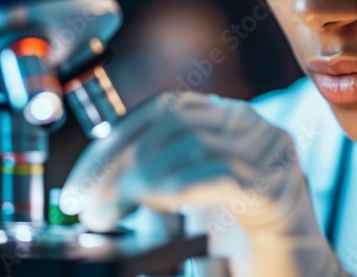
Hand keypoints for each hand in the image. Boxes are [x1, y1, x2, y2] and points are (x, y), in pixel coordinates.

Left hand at [60, 90, 345, 275]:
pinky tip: (151, 205)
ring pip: (189, 144)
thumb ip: (155, 186)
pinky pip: (217, 177)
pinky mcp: (276, 190)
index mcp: (231, 122)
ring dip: (135, 181)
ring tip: (108, 215)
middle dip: (116, 163)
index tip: (80, 183)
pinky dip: (174, 189)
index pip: (163, 108)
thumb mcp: (190, 206)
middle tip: (87, 206)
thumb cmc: (246, 248)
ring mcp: (269, 154)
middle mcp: (253, 127)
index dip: (114, 140)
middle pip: (171, 122)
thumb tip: (97, 188)